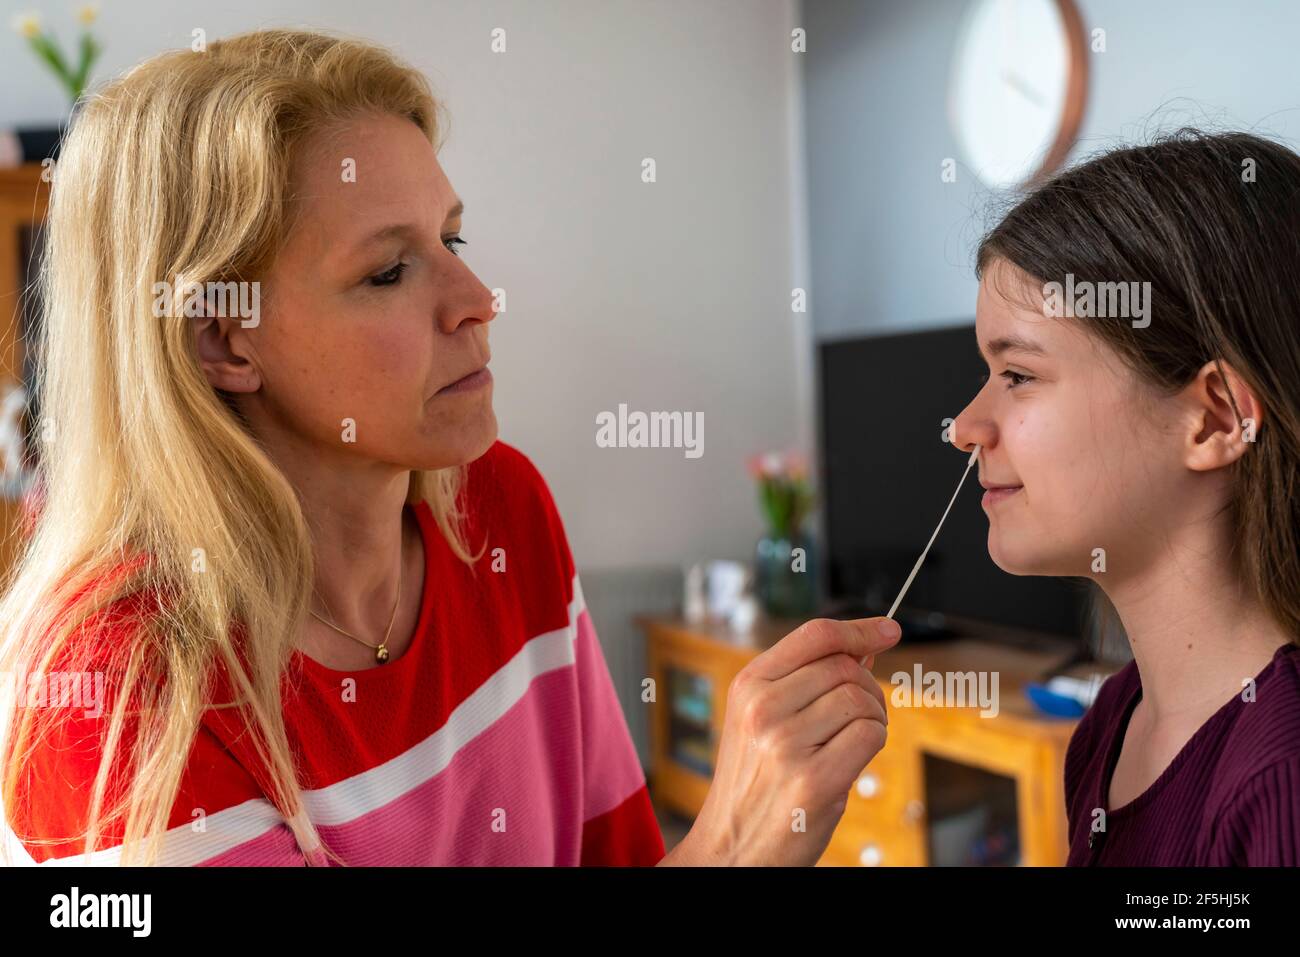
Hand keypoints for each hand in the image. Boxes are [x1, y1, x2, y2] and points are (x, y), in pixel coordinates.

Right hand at [673, 616, 899, 865]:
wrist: (731, 848)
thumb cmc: (753, 784)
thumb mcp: (760, 721)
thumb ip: (806, 682)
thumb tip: (863, 648)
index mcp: (748, 686)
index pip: (814, 636)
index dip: (858, 629)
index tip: (888, 629)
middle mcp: (763, 709)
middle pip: (845, 667)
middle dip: (868, 687)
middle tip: (862, 714)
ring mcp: (786, 744)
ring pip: (862, 700)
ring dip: (873, 719)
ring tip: (850, 743)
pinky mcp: (815, 779)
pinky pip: (871, 735)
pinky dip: (875, 743)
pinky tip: (853, 760)